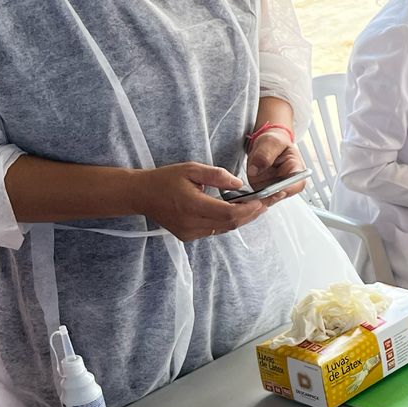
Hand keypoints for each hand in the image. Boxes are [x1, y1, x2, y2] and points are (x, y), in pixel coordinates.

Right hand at [134, 162, 267, 242]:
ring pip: (224, 229)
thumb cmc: (165, 179)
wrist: (141, 195)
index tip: (263, 200)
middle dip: (251, 214)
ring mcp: (189, 233)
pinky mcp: (188, 236)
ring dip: (242, 219)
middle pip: (231, 224)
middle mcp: (192, 224)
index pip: (229, 213)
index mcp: (192, 206)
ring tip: (256, 206)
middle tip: (267, 203)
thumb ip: (216, 176)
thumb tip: (239, 185)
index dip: (250, 209)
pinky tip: (237, 212)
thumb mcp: (191, 169)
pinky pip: (215, 231)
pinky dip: (228, 222)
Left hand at [245, 129, 306, 200]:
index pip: (297, 184)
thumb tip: (256, 170)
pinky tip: (244, 195)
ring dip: (257, 199)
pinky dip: (250, 197)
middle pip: (281, 195)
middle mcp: (285, 182)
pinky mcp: (262, 189)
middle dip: (268, 197)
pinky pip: (256, 197)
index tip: (277, 191)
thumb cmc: (274, 141)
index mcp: (295, 169)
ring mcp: (273, 187)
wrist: (265, 145)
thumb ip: (264, 154)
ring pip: (267, 199)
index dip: (288, 190)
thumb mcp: (271, 142)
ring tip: (248, 196)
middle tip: (257, 195)